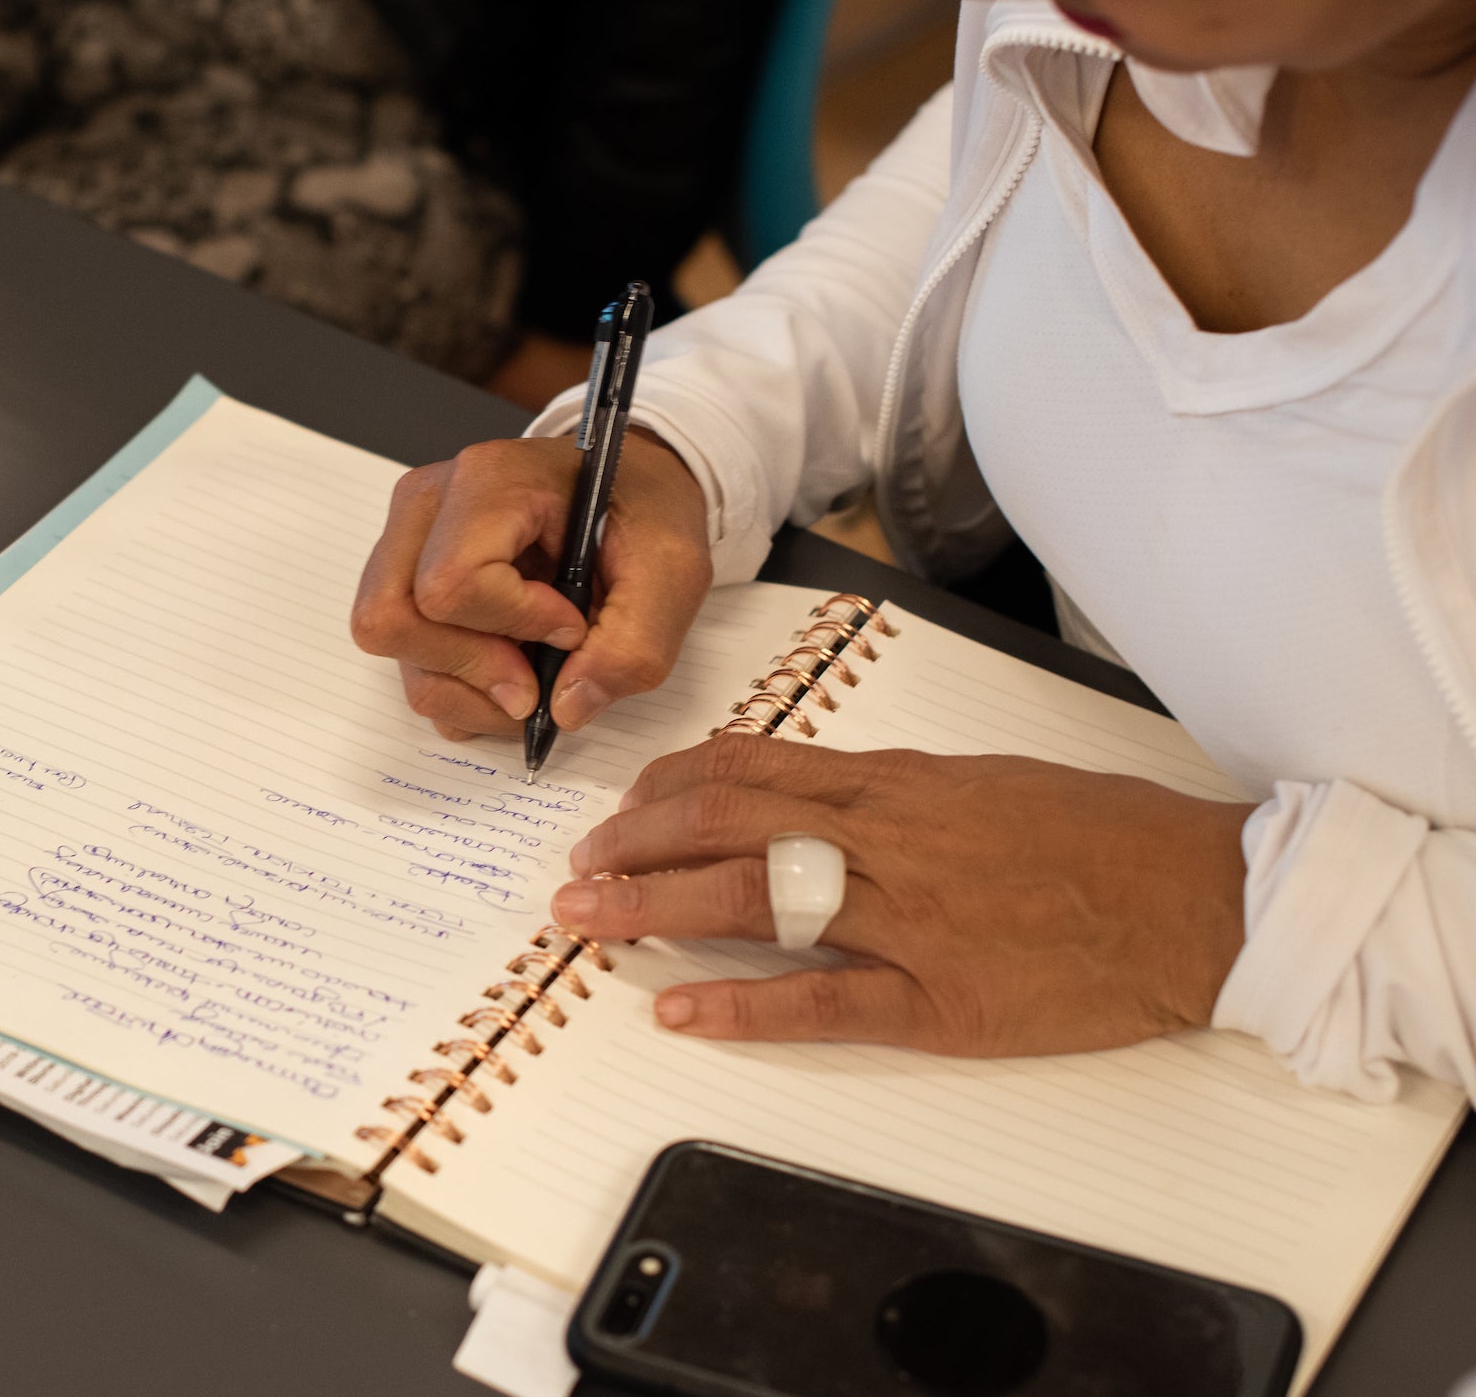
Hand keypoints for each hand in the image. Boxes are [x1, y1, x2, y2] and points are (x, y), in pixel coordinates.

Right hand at [350, 432, 711, 739]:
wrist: (627, 490)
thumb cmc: (642, 512)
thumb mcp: (672, 569)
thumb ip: (635, 643)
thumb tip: (565, 708)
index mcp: (489, 481)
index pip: (451, 583)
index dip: (514, 626)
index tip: (572, 626)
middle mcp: (428, 505)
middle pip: (393, 619)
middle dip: (470, 671)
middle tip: (537, 683)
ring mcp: (406, 541)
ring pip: (392, 647)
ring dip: (466, 690)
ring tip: (532, 683)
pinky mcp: (405, 578)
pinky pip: (402, 660)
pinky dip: (456, 690)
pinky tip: (509, 670)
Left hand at [551, 735, 1252, 1054]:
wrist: (1199, 899)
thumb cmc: (1099, 836)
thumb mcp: (980, 780)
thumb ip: (888, 791)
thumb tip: (802, 795)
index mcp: (896, 782)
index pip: (747, 766)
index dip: (666, 787)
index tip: (622, 810)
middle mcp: (887, 840)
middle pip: (726, 824)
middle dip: (634, 846)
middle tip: (578, 870)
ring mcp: (909, 921)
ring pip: (751, 900)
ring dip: (653, 909)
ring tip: (588, 922)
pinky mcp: (940, 1001)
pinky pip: (819, 1001)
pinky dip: (739, 1008)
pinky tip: (679, 1011)